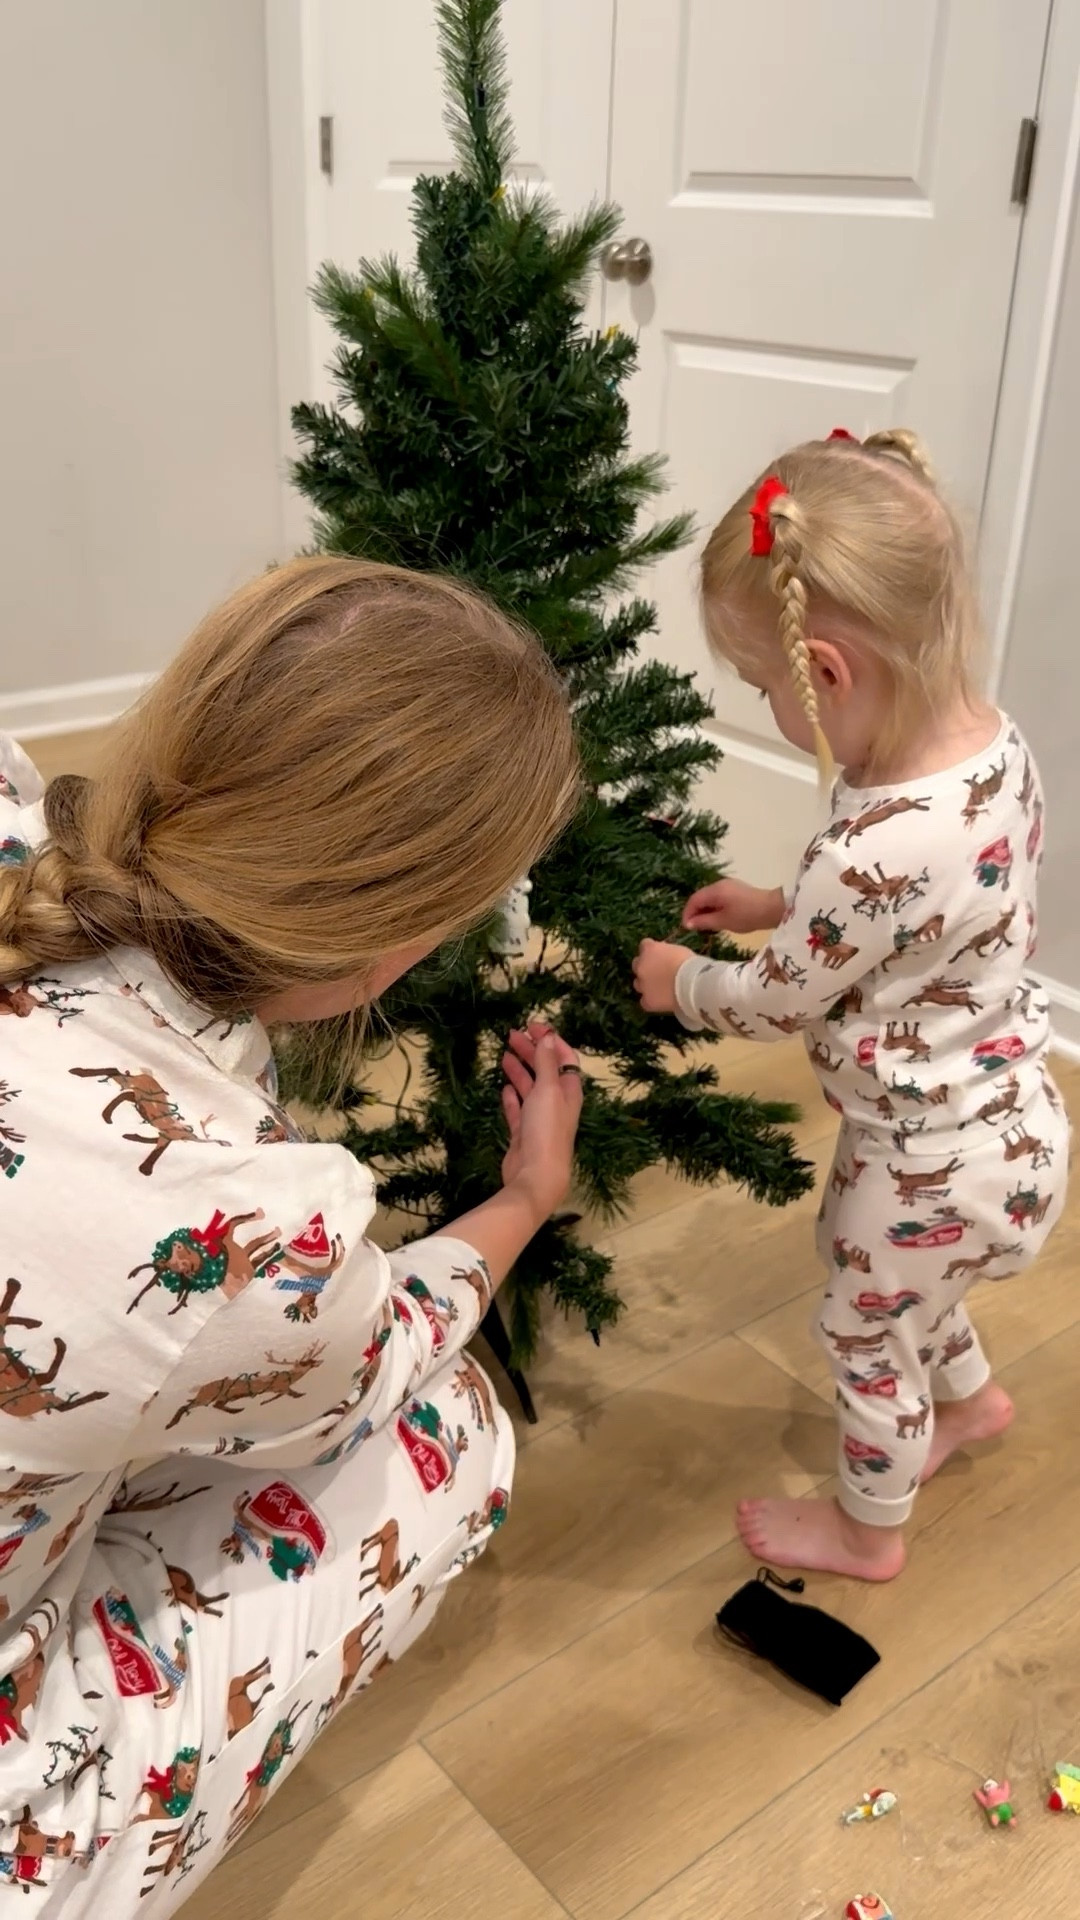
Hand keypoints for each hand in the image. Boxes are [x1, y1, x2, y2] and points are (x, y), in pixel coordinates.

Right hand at [500, 1022, 582, 1221]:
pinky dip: (512, 1097)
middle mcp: (557, 1103)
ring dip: (520, 1071)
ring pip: (530, 1088)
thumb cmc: (546, 1129)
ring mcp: (540, 1119)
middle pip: (545, 1070)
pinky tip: (504, 1088)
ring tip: (504, 1055)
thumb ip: (547, 1062)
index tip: (531, 1026)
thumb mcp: (548, 1090)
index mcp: (569, 1091)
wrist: (536, 1175)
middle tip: (511, 1035)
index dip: (550, 1040)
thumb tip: (550, 1036)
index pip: (564, 1058)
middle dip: (531, 1051)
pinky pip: (518, 1109)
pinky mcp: (524, 1134)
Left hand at [633, 939, 690, 1014]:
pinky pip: (645, 1001)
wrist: (693, 984)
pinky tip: (662, 1002)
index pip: (645, 945)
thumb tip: (666, 957)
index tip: (661, 955)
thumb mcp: (678, 950)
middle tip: (659, 972)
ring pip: (638, 984)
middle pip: (637, 964)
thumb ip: (667, 953)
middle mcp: (641, 966)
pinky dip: (652, 1001)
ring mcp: (642, 985)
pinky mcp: (647, 1001)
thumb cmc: (692, 964)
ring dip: (646, 984)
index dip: (653, 951)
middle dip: (646, 967)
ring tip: (661, 989)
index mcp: (650, 949)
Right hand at [682, 878, 784, 934]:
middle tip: (695, 928)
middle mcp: (719, 884)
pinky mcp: (736, 889)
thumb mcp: (723, 921)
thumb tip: (689, 923)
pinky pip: (719, 897)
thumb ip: (704, 921)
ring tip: (706, 925)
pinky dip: (715, 907)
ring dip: (705, 910)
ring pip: (710, 897)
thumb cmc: (746, 916)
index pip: (693, 900)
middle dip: (696, 912)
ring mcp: (729, 885)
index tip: (686, 927)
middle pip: (701, 897)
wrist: (772, 909)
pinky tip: (718, 918)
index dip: (687, 913)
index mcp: (715, 890)